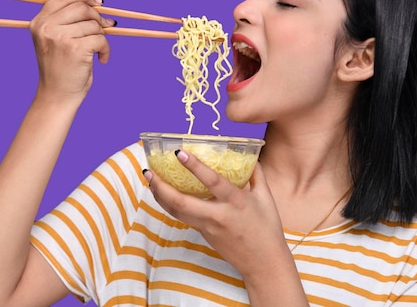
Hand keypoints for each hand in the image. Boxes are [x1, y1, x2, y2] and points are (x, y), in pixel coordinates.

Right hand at [29, 0, 113, 104]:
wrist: (57, 95)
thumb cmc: (61, 69)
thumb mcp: (56, 40)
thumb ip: (69, 21)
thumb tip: (99, 5)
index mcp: (39, 23)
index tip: (98, 2)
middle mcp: (46, 28)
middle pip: (82, 8)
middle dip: (98, 17)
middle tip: (106, 28)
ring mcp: (60, 37)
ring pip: (94, 25)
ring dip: (102, 37)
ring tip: (97, 51)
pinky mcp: (75, 48)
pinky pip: (101, 39)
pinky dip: (106, 50)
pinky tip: (102, 60)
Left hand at [144, 150, 291, 279]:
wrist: (263, 263)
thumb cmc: (267, 229)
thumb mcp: (266, 198)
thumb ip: (257, 174)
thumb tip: (250, 155)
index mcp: (236, 202)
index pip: (212, 181)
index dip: (194, 166)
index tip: (179, 153)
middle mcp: (218, 215)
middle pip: (181, 202)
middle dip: (161, 186)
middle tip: (149, 171)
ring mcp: (207, 227)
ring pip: (176, 211)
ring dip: (160, 196)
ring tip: (150, 179)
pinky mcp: (203, 234)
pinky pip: (182, 217)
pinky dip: (170, 205)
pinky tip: (163, 194)